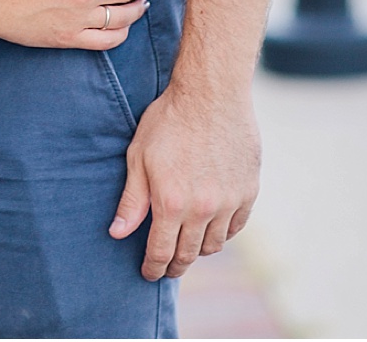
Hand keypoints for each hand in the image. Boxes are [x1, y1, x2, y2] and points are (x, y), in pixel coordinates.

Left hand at [109, 81, 260, 278]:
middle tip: (167, 266)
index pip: (161, 252)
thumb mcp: (139, 156)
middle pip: (188, 254)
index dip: (152, 267)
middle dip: (174, 265)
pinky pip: (236, 227)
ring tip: (187, 245)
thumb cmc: (169, 120)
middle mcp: (202, 209)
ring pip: (213, 244)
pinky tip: (211, 227)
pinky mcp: (248, 191)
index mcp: (171, 203)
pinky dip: (222, 233)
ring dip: (198, 250)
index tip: (148, 273)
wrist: (211, 94)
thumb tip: (118, 234)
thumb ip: (131, 200)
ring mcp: (229, 202)